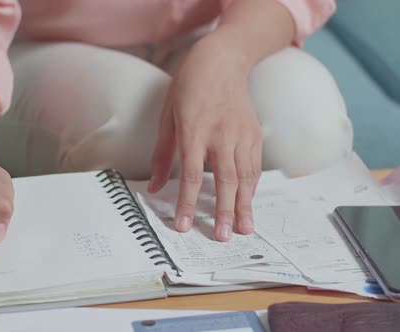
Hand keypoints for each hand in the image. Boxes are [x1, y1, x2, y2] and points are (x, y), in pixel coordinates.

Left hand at [148, 35, 262, 240]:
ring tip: (245, 229)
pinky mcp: (254, 133)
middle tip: (225, 237)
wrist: (221, 60)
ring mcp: (241, 133)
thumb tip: (156, 187)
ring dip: (246, 204)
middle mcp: (221, 134)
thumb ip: (163, 154)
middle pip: (225, 180)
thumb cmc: (189, 87)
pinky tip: (249, 203)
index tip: (183, 225)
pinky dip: (252, 187)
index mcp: (194, 130)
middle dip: (225, 211)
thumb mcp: (168, 117)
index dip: (187, 203)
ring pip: (245, 176)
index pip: (192, 175)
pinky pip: (254, 165)